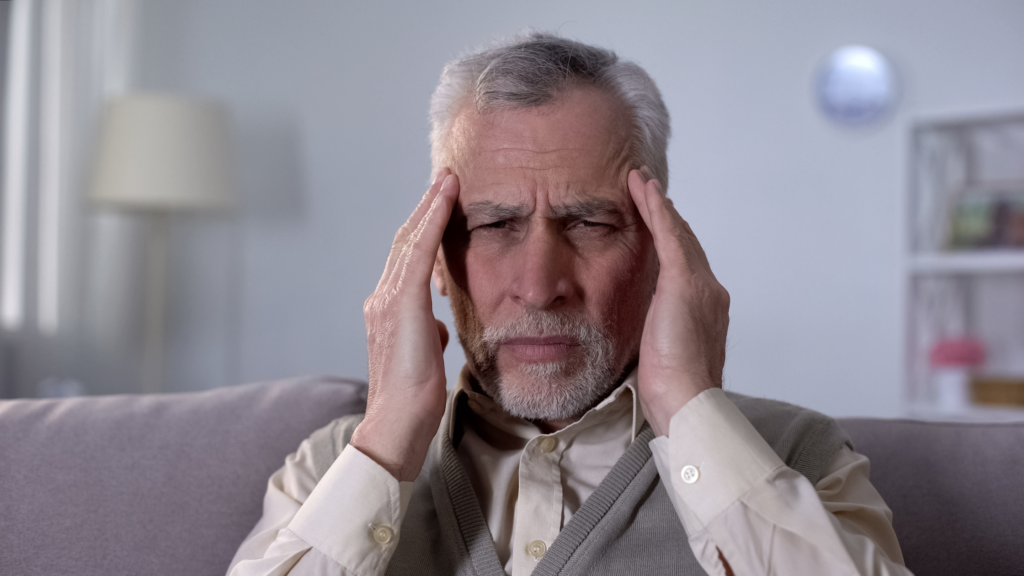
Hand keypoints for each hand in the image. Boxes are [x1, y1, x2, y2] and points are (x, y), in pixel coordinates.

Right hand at [349, 170, 459, 480]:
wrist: (397, 425)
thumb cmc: (413, 402)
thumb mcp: (425, 358)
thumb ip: (428, 336)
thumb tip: (439, 327)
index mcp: (388, 312)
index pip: (408, 261)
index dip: (423, 230)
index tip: (441, 206)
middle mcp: (382, 300)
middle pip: (406, 243)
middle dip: (425, 209)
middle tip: (445, 179)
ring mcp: (388, 300)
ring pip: (410, 241)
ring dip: (430, 207)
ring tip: (447, 181)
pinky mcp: (402, 304)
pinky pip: (419, 253)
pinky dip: (432, 223)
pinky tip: (446, 202)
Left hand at [627, 168, 729, 436]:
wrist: (688, 400)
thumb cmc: (674, 392)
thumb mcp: (664, 354)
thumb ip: (661, 333)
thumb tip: (649, 330)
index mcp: (706, 310)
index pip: (686, 265)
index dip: (672, 240)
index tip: (658, 222)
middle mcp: (710, 291)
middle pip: (686, 244)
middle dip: (667, 216)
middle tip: (650, 190)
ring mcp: (701, 285)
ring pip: (677, 234)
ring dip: (659, 204)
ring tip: (642, 181)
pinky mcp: (685, 282)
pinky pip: (668, 235)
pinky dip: (656, 209)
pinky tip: (644, 190)